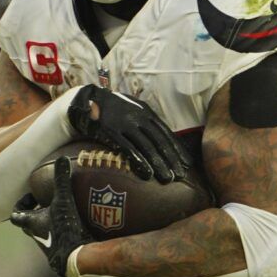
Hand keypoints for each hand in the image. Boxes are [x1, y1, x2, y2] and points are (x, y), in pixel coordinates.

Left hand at [9, 156, 89, 276]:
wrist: (74, 260)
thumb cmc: (63, 230)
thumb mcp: (63, 201)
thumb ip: (61, 181)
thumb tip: (61, 159)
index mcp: (31, 223)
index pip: (15, 215)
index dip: (20, 205)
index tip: (32, 197)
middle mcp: (36, 236)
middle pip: (28, 224)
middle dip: (36, 213)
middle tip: (47, 203)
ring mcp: (48, 246)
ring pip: (43, 232)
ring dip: (49, 223)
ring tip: (63, 213)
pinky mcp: (61, 253)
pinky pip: (57, 240)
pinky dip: (62, 233)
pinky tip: (76, 227)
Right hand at [68, 84, 187, 182]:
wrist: (89, 98)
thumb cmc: (114, 108)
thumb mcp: (134, 109)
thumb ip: (146, 122)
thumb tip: (162, 139)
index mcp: (146, 112)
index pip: (166, 133)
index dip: (177, 149)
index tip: (187, 163)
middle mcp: (139, 117)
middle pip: (159, 141)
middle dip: (171, 159)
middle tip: (181, 175)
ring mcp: (125, 124)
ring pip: (146, 146)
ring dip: (159, 164)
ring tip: (167, 178)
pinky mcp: (112, 132)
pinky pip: (128, 149)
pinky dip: (139, 162)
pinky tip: (147, 173)